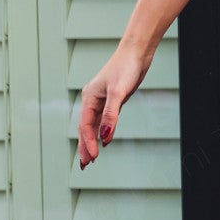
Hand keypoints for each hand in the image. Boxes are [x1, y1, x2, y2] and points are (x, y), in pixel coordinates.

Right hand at [76, 41, 152, 169]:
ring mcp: (102, 100)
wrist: (136, 53)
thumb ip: (111, 115)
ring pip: (93, 125)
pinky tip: (104, 140)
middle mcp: (92, 100)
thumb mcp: (118, 92)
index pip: (85, 126)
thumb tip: (104, 137)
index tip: (92, 158)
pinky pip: (104, 120)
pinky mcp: (113, 100)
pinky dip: (102, 131)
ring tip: (90, 158)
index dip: (87, 143)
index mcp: (89, 98)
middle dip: (84, 146)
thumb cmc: (125, 68)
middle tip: (83, 165)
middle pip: (85, 128)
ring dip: (91, 141)